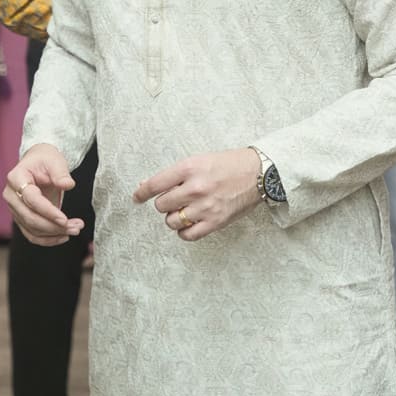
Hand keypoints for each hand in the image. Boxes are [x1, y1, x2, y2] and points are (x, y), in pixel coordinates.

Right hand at [5, 144, 84, 245]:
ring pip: (32, 229)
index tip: (65, 219)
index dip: (48, 211)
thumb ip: (61, 173)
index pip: (31, 199)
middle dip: (53, 226)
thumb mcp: (55, 161)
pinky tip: (64, 236)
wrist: (38, 163)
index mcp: (16, 178)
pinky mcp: (21, 218)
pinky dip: (48, 239)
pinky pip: (32, 234)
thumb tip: (68, 184)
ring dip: (54, 233)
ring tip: (75, 229)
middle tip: (76, 227)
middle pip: (30, 218)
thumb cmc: (45, 160)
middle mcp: (11, 195)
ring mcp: (14, 209)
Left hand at [132, 148, 260, 241]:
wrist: (258, 173)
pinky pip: (188, 235)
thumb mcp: (200, 160)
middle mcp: (196, 188)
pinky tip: (189, 223)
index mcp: (190, 168)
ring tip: (185, 210)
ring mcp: (205, 207)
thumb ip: (175, 174)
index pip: (155, 184)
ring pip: (172, 221)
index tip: (136, 197)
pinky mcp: (215, 222)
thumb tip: (147, 186)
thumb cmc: (228, 164)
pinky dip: (184, 231)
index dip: (142, 193)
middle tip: (175, 199)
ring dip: (174, 217)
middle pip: (162, 205)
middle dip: (165, 203)